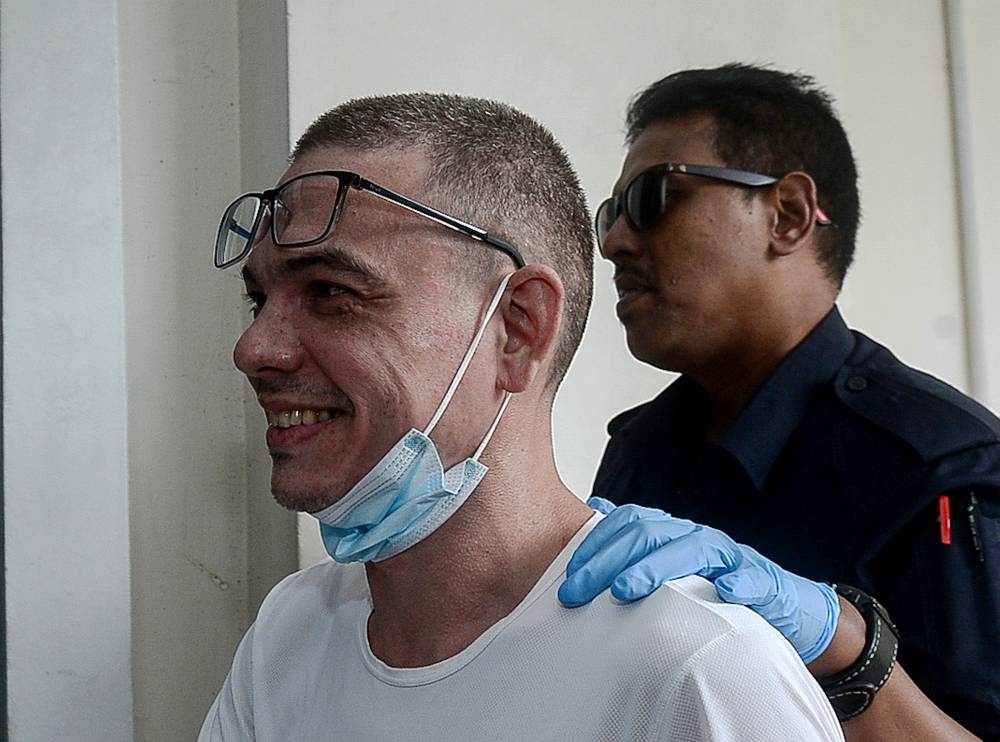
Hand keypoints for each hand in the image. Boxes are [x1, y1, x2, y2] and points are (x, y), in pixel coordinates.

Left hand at [559, 498, 840, 662]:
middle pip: (650, 534)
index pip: (628, 523)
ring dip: (656, 568)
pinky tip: (723, 592)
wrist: (783, 606)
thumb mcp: (672, 568)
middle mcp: (698, 537)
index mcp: (674, 533)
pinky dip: (738, 583)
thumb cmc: (716, 588)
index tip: (566, 574)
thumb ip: (637, 543)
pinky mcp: (764, 583)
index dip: (596, 544)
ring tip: (625, 590)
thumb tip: (595, 508)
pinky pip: (753, 578)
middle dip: (608, 560)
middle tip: (577, 592)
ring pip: (693, 549)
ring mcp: (732, 557)